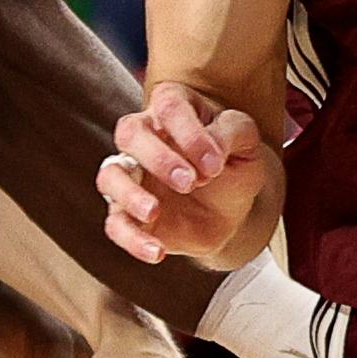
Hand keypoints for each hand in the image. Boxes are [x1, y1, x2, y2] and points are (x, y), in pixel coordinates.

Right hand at [99, 82, 269, 262]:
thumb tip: (210, 150)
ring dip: (129, 193)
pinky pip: (115, 223)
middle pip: (129, 132)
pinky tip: (157, 252)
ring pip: (110, 175)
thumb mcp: (247, 145)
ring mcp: (132, 176)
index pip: (168, 105)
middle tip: (190, 182)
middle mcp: (145, 138)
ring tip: (155, 211)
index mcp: (174, 111)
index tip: (215, 164)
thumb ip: (233, 133)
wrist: (230, 213)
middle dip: (157, 157)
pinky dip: (131, 239)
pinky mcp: (127, 212)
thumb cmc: (233, 168)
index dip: (188, 132)